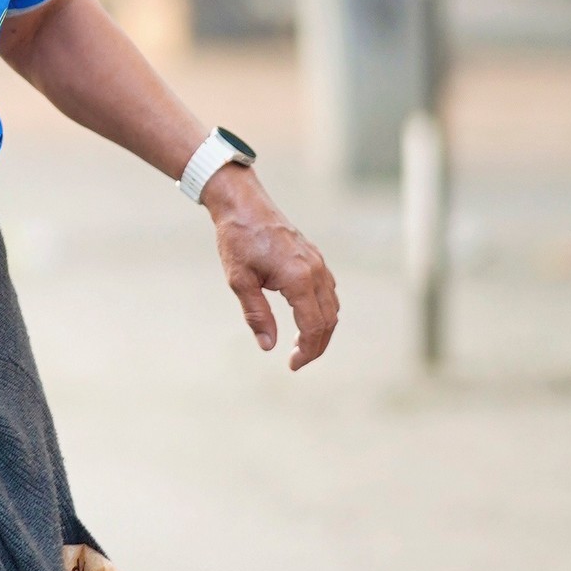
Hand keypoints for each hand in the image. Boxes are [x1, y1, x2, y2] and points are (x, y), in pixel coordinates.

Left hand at [202, 166, 338, 369]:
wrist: (244, 205)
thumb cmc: (238, 240)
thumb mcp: (239, 281)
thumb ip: (257, 314)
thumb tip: (269, 346)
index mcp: (298, 278)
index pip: (313, 326)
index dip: (307, 351)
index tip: (292, 366)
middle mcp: (315, 271)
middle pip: (328, 320)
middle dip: (316, 346)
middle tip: (296, 361)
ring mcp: (318, 263)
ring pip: (332, 306)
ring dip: (321, 329)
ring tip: (300, 345)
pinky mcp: (315, 258)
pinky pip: (329, 291)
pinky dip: (323, 311)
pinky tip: (305, 318)